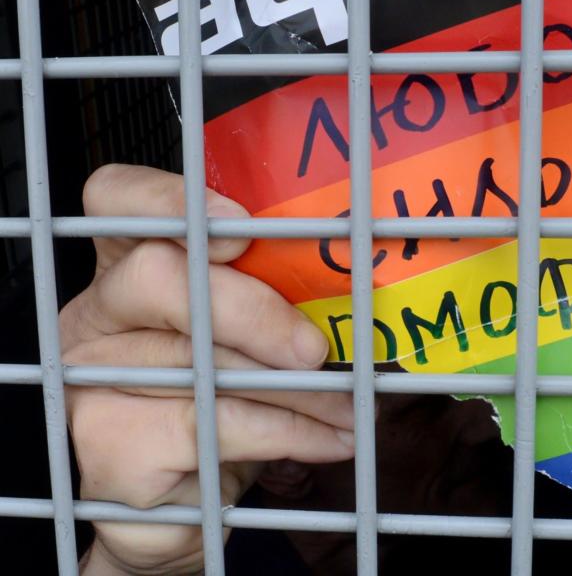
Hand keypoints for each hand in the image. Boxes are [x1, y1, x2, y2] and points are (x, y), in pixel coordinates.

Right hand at [61, 164, 354, 574]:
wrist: (183, 502)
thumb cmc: (224, 401)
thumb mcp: (250, 336)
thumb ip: (273, 295)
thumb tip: (352, 282)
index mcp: (127, 266)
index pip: (116, 199)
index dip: (168, 199)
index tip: (240, 224)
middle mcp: (96, 314)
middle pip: (158, 277)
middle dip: (252, 310)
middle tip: (315, 349)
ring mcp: (89, 380)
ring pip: (199, 362)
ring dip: (296, 388)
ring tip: (350, 404)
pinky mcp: (109, 446)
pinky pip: (214, 425)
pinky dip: (289, 433)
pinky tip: (332, 440)